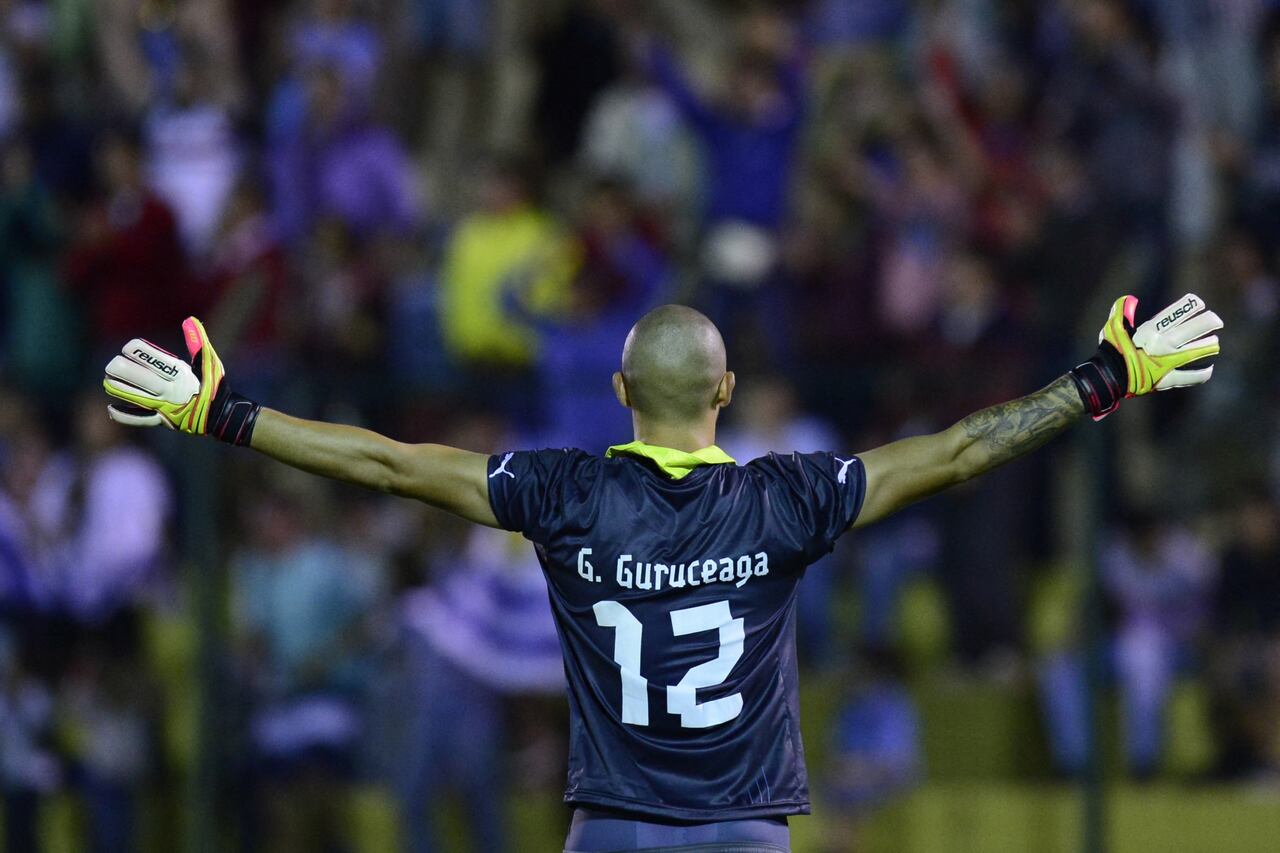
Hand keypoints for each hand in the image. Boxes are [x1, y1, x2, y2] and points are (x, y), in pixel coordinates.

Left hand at [103, 317, 259, 444]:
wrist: (221, 416)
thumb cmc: (214, 386)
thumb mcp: (209, 362)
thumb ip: (198, 341)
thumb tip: (189, 320)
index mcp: (181, 373)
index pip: (153, 359)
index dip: (137, 351)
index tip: (129, 348)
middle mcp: (170, 390)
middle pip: (140, 378)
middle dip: (122, 369)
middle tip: (112, 365)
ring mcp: (165, 407)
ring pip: (135, 397)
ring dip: (118, 389)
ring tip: (107, 381)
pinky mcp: (162, 420)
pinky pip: (139, 420)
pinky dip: (124, 415)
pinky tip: (110, 408)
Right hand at [1070, 293, 1221, 418]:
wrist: (1108, 378)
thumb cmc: (1111, 351)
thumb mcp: (1112, 329)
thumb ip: (1121, 313)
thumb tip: (1130, 300)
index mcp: (1148, 332)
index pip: (1173, 315)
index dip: (1188, 307)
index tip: (1199, 303)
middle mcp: (1160, 346)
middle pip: (1189, 331)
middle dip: (1205, 324)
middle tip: (1217, 320)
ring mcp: (1165, 363)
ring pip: (1193, 353)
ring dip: (1206, 348)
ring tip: (1215, 344)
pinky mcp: (1166, 379)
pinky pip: (1189, 377)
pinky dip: (1200, 374)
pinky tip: (1209, 369)